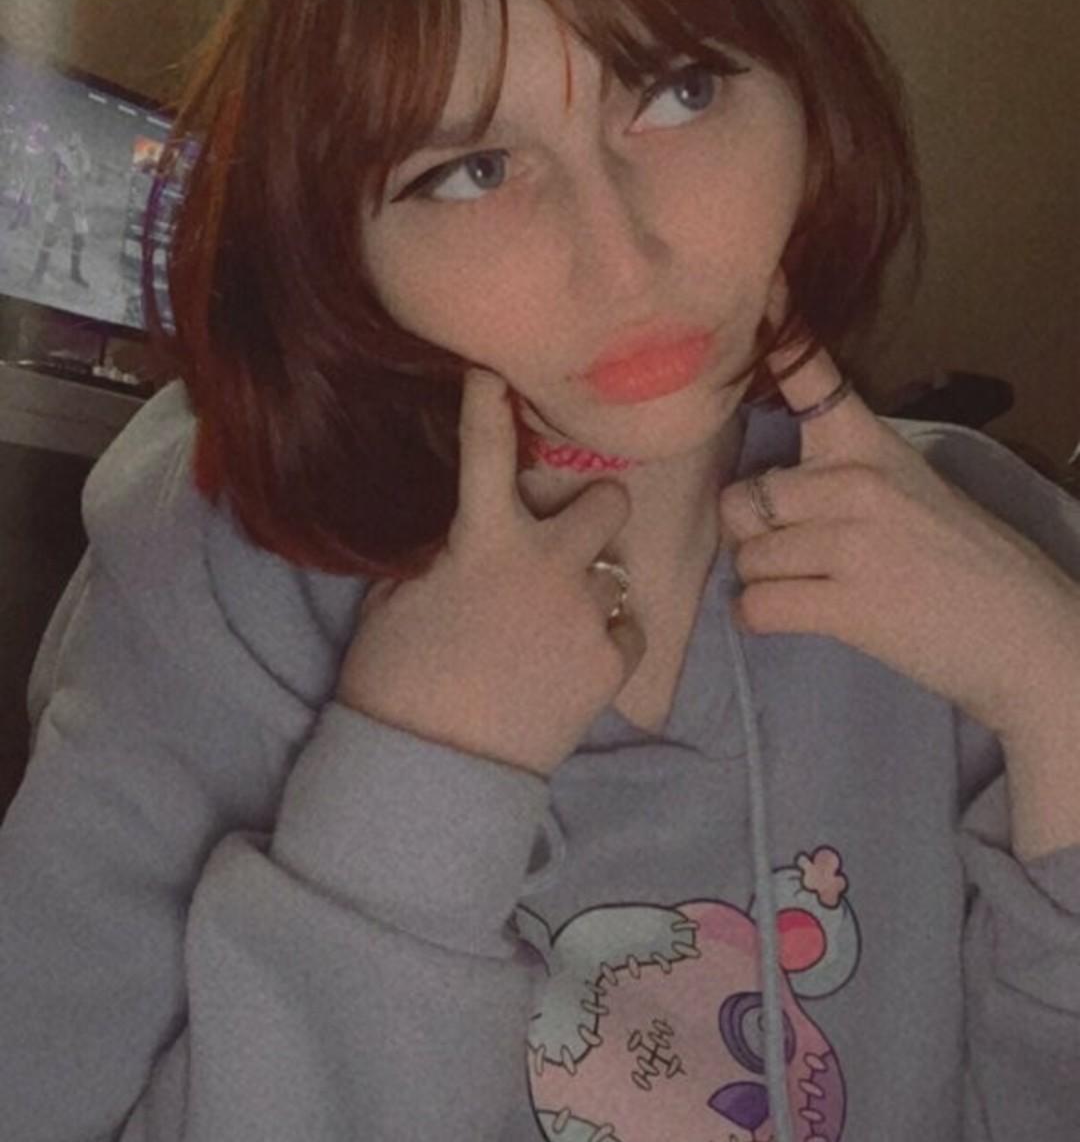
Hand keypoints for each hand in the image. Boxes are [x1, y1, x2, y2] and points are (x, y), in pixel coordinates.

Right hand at [337, 366, 647, 776]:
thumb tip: (464, 537)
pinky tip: (571, 658)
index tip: (494, 371)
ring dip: (591, 587)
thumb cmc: (396, 680)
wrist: (433, 770)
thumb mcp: (399, 598)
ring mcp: (586, 614)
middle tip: (565, 539)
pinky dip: (607, 639)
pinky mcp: (610, 666)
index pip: (488, 452)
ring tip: (555, 623)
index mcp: (484, 540)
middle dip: (592, 512)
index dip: (489, 404)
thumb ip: (444, 554)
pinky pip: (628, 630)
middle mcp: (548, 564)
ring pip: (615, 572)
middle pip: (609, 502)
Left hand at [718, 272, 1079, 734]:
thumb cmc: (963, 563)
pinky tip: (801, 617)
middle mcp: (857, 481)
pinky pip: (755, 605)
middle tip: (798, 553)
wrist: (1025, 635)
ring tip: (816, 587)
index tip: (760, 283)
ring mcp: (853, 541)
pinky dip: (762, 620)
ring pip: (745, 555)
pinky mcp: (848, 604)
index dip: (781, 331)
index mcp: (870, 444)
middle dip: (753, 533)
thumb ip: (840, 472)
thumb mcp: (910, 487)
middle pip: (742, 496)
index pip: (814, 375)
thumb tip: (766, 487)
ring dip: (763, 581)